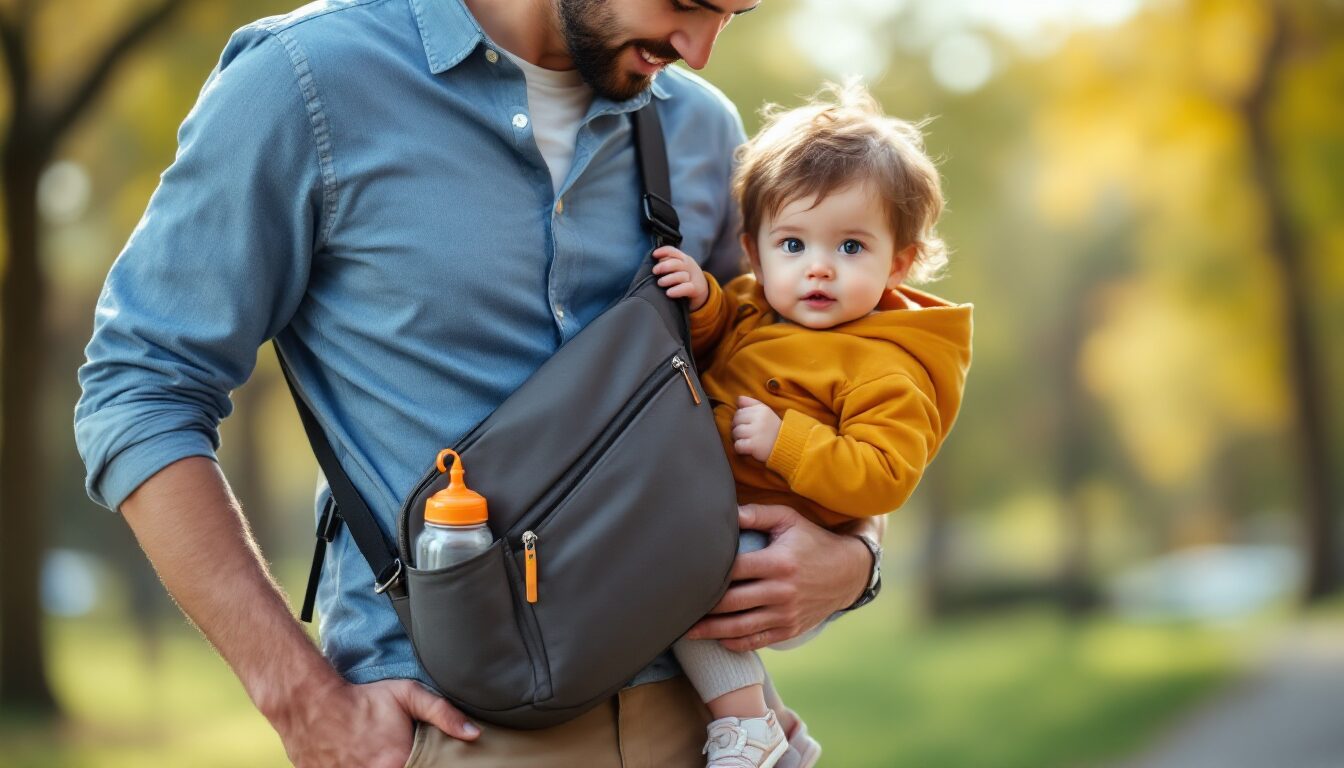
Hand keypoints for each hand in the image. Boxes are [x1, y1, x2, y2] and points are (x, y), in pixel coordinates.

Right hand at [272, 677, 478, 767]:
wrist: (311, 703)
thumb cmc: (363, 698)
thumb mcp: (407, 696)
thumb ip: (443, 714)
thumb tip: (474, 734)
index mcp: (396, 764)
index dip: (425, 766)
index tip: (419, 759)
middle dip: (404, 764)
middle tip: (394, 753)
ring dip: (377, 766)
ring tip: (376, 753)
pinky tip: (359, 757)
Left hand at [651, 245, 709, 310]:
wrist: (704, 293)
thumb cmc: (686, 281)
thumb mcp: (679, 270)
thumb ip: (668, 266)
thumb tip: (653, 265)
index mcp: (683, 259)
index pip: (673, 251)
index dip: (663, 251)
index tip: (654, 255)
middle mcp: (689, 266)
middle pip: (676, 262)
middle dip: (664, 266)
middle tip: (654, 271)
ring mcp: (693, 277)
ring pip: (681, 275)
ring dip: (669, 278)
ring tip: (660, 283)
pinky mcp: (696, 289)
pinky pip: (686, 288)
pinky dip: (677, 290)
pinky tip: (669, 293)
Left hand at [685, 504, 869, 651]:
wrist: (848, 573)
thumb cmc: (812, 541)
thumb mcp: (789, 519)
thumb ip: (756, 514)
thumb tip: (725, 512)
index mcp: (779, 562)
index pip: (733, 570)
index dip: (708, 573)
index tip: (684, 575)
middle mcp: (782, 591)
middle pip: (731, 603)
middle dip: (701, 607)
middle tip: (676, 607)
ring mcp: (786, 614)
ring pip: (740, 627)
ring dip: (711, 631)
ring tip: (686, 631)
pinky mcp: (789, 629)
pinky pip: (756, 641)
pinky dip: (734, 642)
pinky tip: (716, 639)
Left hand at [731, 396, 781, 462]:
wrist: (788, 446)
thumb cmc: (774, 429)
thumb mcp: (766, 412)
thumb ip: (752, 403)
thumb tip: (738, 399)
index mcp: (762, 409)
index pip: (739, 412)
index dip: (740, 420)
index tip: (747, 425)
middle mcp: (759, 419)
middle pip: (736, 422)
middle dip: (738, 428)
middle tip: (747, 434)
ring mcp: (756, 432)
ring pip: (735, 433)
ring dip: (738, 438)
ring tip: (747, 441)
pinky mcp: (754, 445)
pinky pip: (737, 445)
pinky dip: (740, 448)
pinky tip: (747, 448)